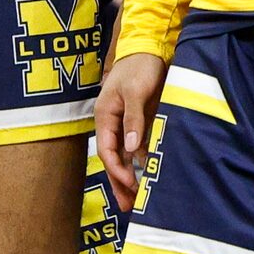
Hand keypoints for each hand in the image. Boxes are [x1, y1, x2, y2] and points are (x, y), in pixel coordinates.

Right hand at [94, 52, 163, 210]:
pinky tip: (149, 176)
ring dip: (131, 176)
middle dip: (119, 182)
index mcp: (105, 115)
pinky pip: (138, 148)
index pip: (106, 150)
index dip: (116, 170)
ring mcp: (125, 124)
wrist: (149, 48)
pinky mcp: (139, 122)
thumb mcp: (135, 91)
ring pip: (125, 156)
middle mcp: (112, 123)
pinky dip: (142, 163)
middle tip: (129, 206)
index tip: (131, 184)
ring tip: (139, 199)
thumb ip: (133, 119)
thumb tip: (130, 149)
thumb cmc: (138, 66)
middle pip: (113, 159)